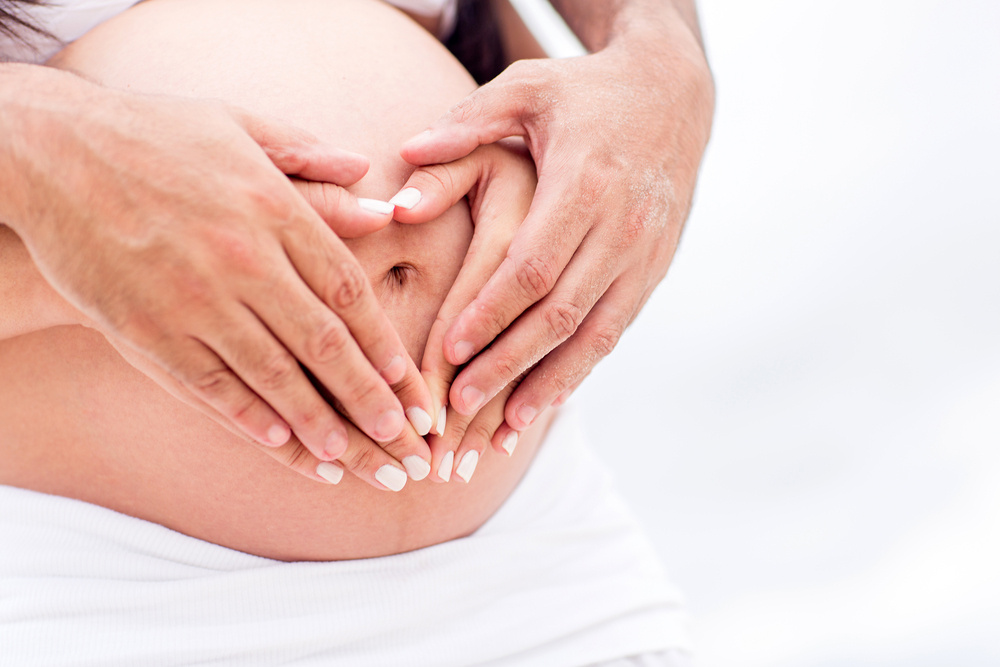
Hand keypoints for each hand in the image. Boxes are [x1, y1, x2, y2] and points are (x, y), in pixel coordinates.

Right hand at [1, 67, 433, 474]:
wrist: (51, 151)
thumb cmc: (155, 135)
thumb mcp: (242, 127)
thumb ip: (313, 163)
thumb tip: (377, 195)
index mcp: (275, 209)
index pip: (348, 290)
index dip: (385, 345)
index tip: (411, 385)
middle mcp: (244, 258)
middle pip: (324, 342)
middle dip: (369, 399)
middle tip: (406, 443)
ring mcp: (194, 299)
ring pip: (273, 374)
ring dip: (319, 424)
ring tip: (357, 461)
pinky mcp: (148, 330)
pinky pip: (211, 385)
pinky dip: (251, 419)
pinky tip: (285, 447)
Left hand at [396, 31, 713, 432]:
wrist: (674, 93)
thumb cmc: (585, 91)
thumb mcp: (526, 88)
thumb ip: (465, 123)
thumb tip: (405, 156)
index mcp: (583, 182)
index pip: (532, 265)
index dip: (490, 313)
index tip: (446, 353)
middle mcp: (621, 225)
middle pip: (559, 312)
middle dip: (506, 365)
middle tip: (457, 411)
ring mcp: (644, 253)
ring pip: (593, 335)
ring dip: (546, 385)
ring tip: (500, 429)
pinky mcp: (654, 269)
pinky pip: (615, 331)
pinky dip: (579, 370)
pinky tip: (546, 401)